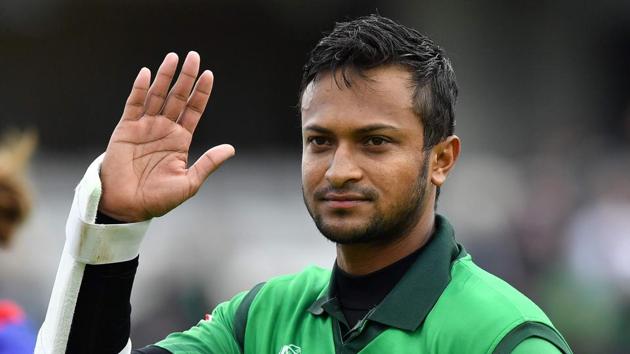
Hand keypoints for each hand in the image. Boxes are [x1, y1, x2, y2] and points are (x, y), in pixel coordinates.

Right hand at [98, 52, 234, 221]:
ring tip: (174, 57)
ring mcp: (145, 127)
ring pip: (157, 95)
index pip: (194, 110)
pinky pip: (134, 104)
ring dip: (165, 76)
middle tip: (194, 56)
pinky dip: (140, 89)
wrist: (127, 207)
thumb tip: (231, 149)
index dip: (201, 92)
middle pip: (177, 97)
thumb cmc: (158, 199)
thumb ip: (208, 163)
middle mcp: (164, 129)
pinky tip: (146, 73)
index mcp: (180, 140)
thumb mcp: (190, 182)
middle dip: (186, 77)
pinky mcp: (126, 129)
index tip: (209, 75)